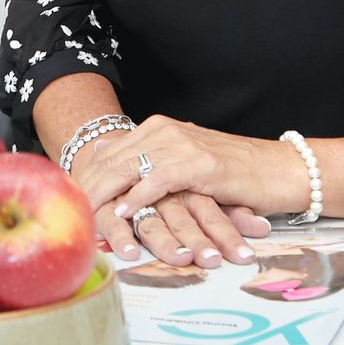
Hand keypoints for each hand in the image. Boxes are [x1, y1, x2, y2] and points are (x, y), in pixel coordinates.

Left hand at [70, 130, 268, 265]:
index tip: (65, 200)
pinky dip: (136, 197)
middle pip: (111, 158)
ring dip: (103, 194)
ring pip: (127, 168)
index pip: (108, 152)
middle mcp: (165, 131)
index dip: (84, 177)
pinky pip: (156, 180)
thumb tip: (106, 165)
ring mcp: (181, 145)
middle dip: (85, 186)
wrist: (278, 170)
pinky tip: (121, 212)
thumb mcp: (184, 165)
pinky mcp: (197, 164)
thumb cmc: (232, 175)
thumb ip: (148, 163)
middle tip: (65, 211)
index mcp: (158, 129)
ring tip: (83, 214)